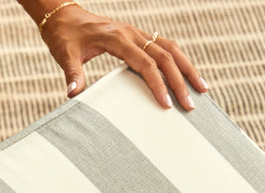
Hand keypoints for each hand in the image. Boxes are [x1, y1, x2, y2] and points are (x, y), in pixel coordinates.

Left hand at [38, 4, 206, 109]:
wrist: (63, 15)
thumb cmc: (63, 36)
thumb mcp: (65, 55)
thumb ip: (72, 74)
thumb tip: (73, 96)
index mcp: (117, 38)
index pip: (145, 63)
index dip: (158, 84)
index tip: (166, 105)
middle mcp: (132, 33)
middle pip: (165, 56)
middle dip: (180, 81)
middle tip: (191, 105)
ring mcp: (137, 33)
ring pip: (170, 48)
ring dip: (187, 68)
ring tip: (201, 89)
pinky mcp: (137, 36)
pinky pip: (164, 46)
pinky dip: (178, 61)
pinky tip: (186, 75)